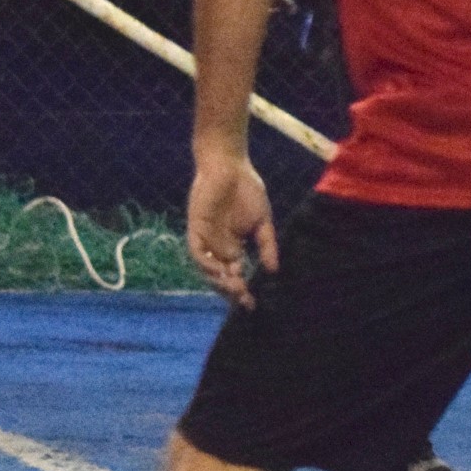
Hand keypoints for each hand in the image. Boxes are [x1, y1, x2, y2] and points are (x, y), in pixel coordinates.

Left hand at [186, 147, 277, 305]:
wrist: (230, 166)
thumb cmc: (247, 189)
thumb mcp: (262, 221)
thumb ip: (266, 245)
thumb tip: (274, 270)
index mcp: (234, 247)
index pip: (236, 275)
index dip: (243, 291)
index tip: (254, 304)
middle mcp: (218, 247)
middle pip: (221, 277)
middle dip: (231, 291)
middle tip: (244, 299)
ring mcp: (206, 239)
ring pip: (207, 270)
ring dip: (218, 282)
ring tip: (235, 288)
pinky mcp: (196, 229)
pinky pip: (197, 252)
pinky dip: (206, 263)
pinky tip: (219, 271)